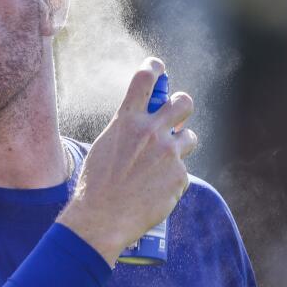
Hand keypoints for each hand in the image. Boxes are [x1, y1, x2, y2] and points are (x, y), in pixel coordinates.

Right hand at [57, 57, 197, 265]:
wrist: (102, 218)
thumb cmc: (96, 185)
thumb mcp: (105, 146)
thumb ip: (127, 129)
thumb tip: (143, 121)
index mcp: (127, 120)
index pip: (146, 78)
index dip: (155, 68)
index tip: (158, 69)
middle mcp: (151, 131)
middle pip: (184, 102)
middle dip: (182, 107)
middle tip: (174, 120)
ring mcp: (168, 153)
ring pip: (189, 138)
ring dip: (179, 147)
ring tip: (160, 165)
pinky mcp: (179, 176)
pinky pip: (182, 171)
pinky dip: (171, 179)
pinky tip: (153, 191)